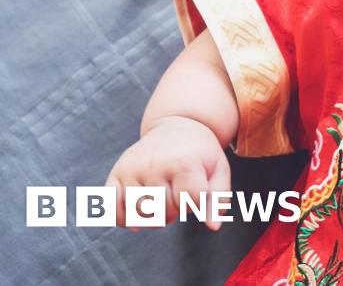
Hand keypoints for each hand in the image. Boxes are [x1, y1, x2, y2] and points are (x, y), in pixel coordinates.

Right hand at [103, 115, 230, 231]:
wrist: (178, 126)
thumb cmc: (200, 154)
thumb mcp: (219, 170)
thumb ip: (219, 199)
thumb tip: (213, 227)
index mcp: (184, 163)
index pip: (190, 202)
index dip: (196, 204)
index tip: (197, 192)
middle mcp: (155, 165)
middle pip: (163, 211)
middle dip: (175, 211)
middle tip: (178, 197)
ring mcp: (133, 169)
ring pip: (138, 214)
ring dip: (152, 218)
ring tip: (161, 203)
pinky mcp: (117, 174)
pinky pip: (112, 209)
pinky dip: (124, 219)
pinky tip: (137, 215)